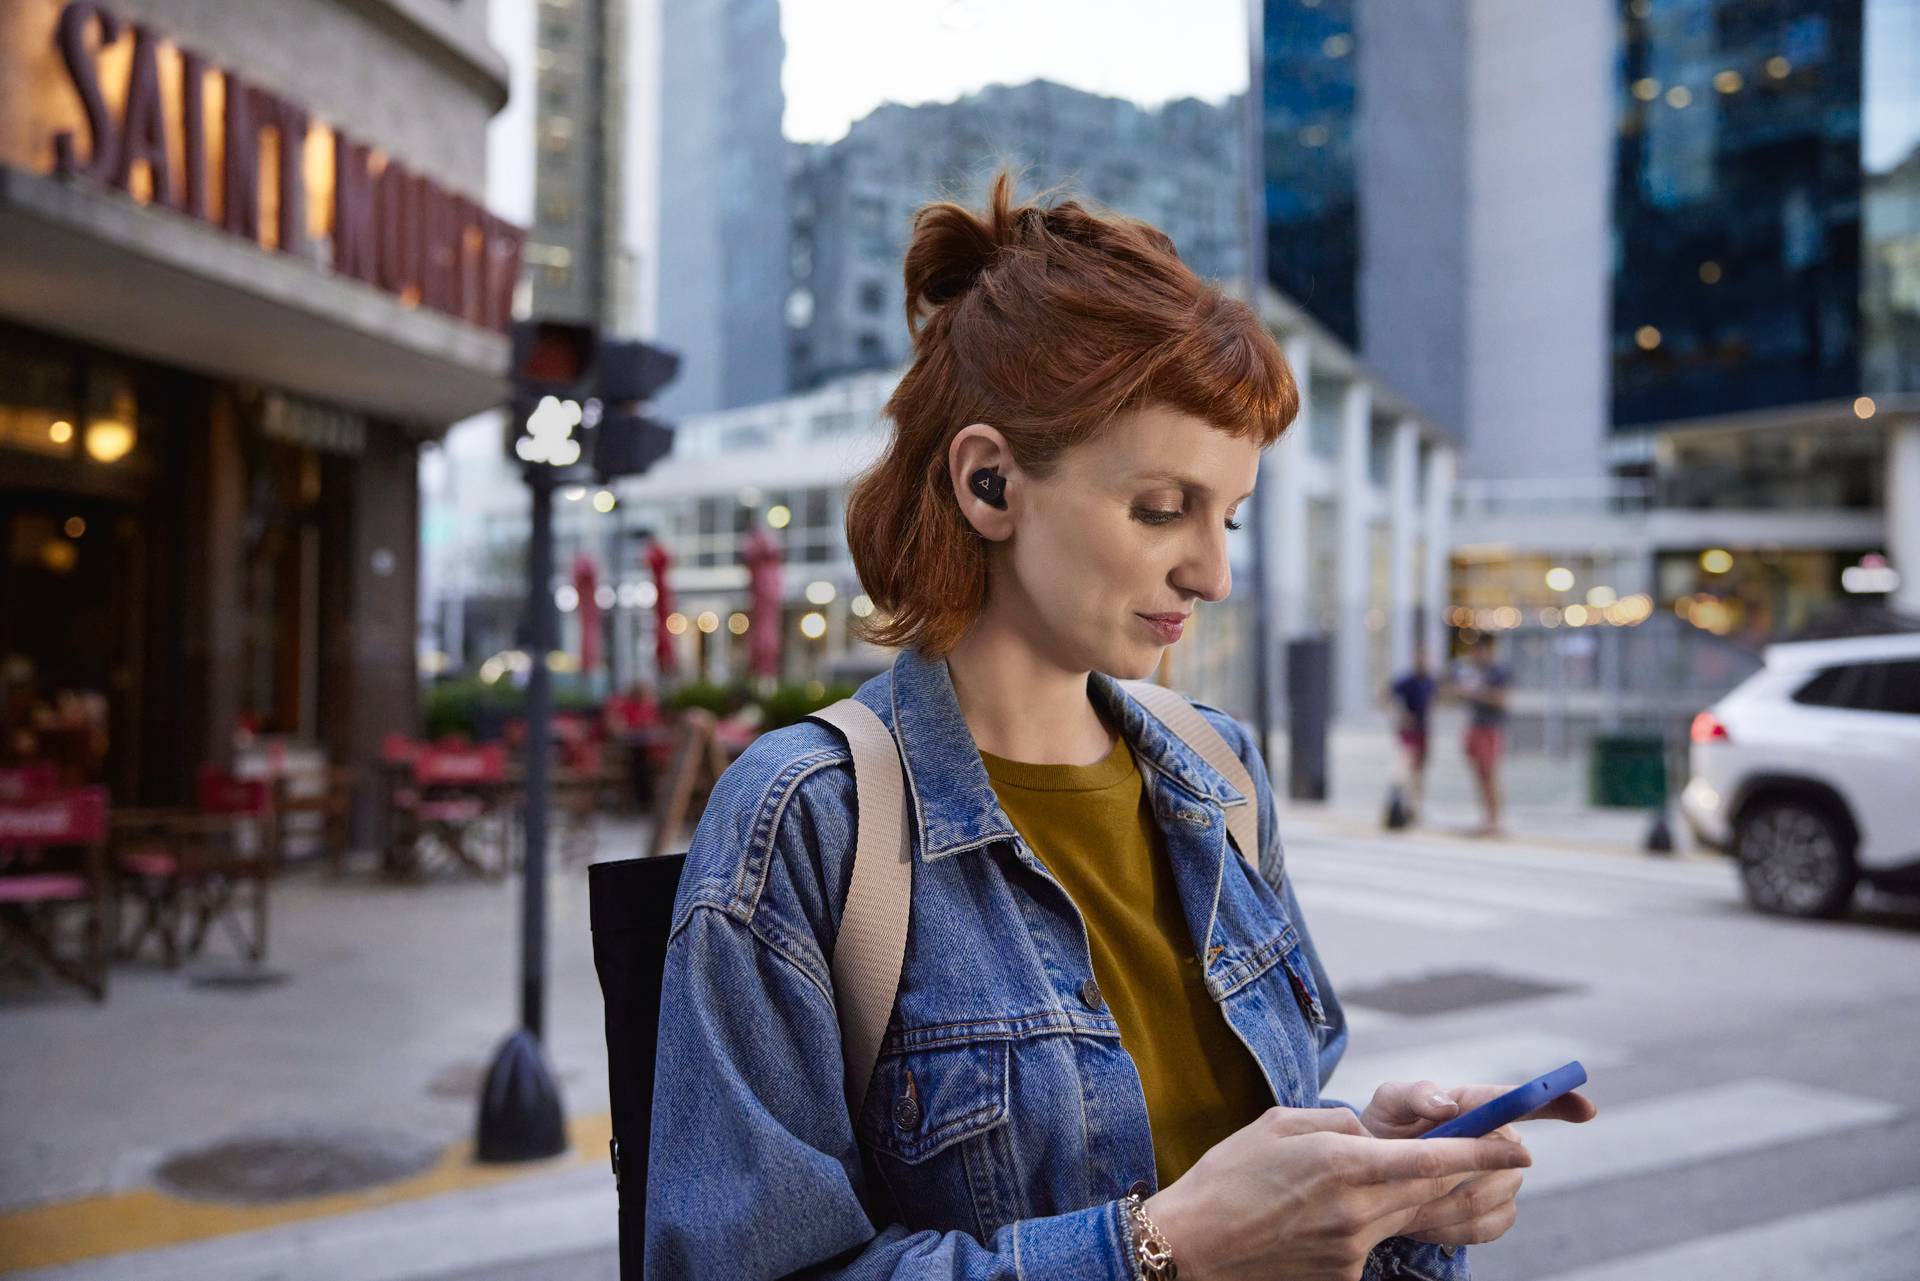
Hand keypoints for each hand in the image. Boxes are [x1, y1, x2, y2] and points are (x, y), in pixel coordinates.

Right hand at [1144, 1105, 1531, 1280]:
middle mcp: (1357, 1210)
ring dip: (1409, 1195)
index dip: (1483, 1153)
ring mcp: (1352, 1250)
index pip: (1434, 1159)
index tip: (1519, 1146)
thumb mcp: (1278, 1124)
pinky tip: (1314, 1219)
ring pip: (1405, 1215)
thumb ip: (1335, 1122)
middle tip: (1487, 1155)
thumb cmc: (1227, 1177)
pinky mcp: (1342, 1278)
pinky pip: (1371, 1242)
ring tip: (1359, 1181)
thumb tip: (1370, 1135)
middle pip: (1432, 1190)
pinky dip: (1362, 1224)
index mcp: (1342, 1162)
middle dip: (1463, 1172)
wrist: (1189, 1248)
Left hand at [1356, 1080, 1597, 1248]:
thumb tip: (1447, 1105)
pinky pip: (1487, 1225)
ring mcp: (1503, 1177)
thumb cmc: (1382, 1130)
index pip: (1522, 1100)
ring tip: (1411, 1195)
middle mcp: (1498, 1139)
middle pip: (1505, 1159)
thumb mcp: (1388, 1104)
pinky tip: (1425, 1216)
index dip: (1556, 1101)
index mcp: (1475, 1104)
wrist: (1372, 1174)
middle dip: (1460, 1171)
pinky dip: (1451, 1226)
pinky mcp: (1498, 1212)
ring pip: (1493, 1195)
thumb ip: (1414, 1095)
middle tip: (1417, 1176)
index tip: (1586, 1107)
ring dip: (1448, 1200)